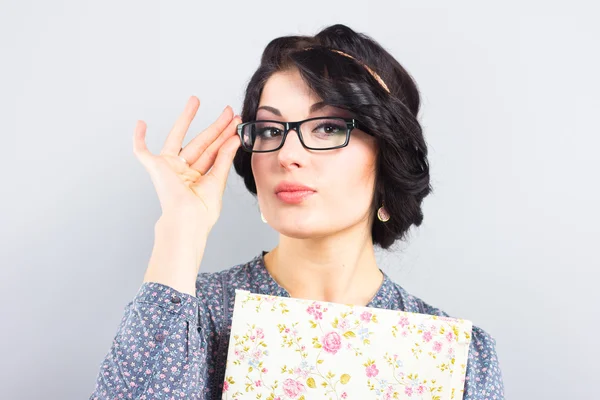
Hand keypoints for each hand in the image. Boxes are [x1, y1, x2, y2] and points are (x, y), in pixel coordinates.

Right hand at [133, 96, 241, 233]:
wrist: (188, 221)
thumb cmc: (202, 211)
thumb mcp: (218, 180)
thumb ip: (224, 157)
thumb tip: (234, 138)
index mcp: (198, 176)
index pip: (214, 151)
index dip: (225, 136)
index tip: (236, 123)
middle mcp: (184, 170)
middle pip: (202, 141)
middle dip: (216, 125)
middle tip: (229, 111)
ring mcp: (169, 167)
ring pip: (178, 136)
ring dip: (186, 118)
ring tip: (195, 100)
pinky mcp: (155, 167)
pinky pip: (142, 151)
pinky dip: (139, 138)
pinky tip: (140, 124)